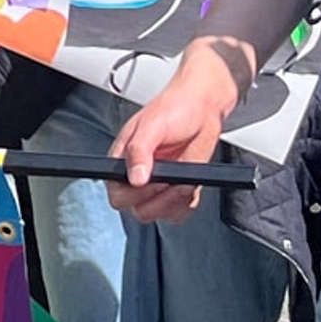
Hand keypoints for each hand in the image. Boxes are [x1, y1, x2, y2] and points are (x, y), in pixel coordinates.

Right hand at [112, 46, 248, 220]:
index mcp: (123, 161)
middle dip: (158, 199)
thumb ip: (139, 150)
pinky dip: (187, 201)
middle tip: (170, 179)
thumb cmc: (174, 109)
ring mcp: (159, 186)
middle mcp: (138, 177)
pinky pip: (180, 212)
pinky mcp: (178, 190)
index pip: (117, 193)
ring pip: (160, 213)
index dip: (133, 195)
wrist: (203, 108)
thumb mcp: (152, 125)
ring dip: (176, 200)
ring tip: (183, 177)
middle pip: (138, 210)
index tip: (151, 180)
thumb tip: (135, 178)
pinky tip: (189, 182)